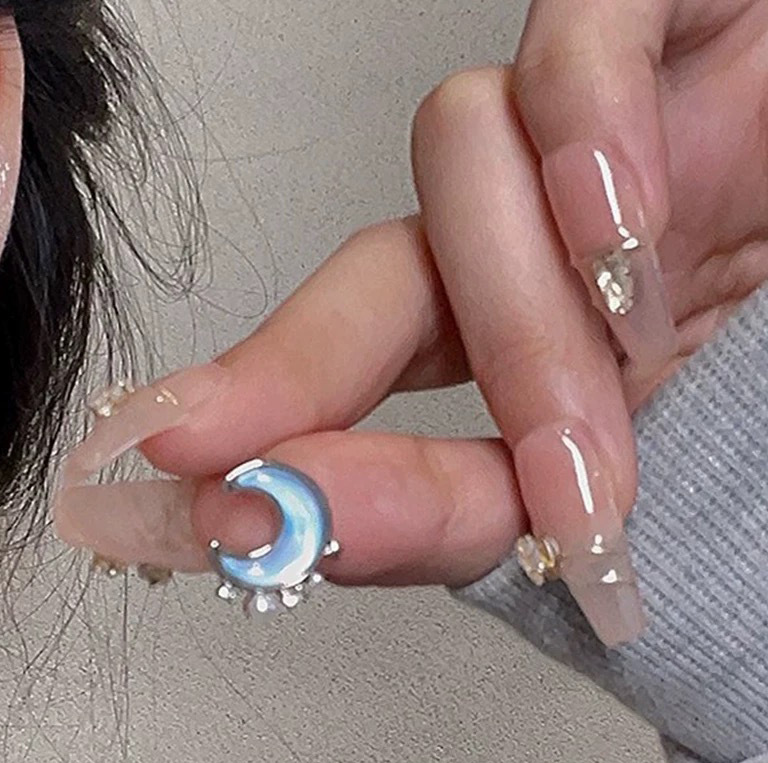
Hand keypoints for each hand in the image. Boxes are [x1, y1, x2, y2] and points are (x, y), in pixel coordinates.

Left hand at [55, 0, 767, 646]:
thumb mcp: (678, 449)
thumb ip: (550, 499)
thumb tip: (469, 552)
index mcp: (542, 332)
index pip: (390, 386)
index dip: (310, 451)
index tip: (240, 518)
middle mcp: (542, 233)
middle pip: (373, 278)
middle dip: (305, 377)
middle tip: (279, 480)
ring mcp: (595, 128)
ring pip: (458, 159)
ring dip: (519, 314)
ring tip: (606, 400)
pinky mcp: (665, 20)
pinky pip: (581, 37)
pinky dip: (587, 139)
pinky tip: (625, 246)